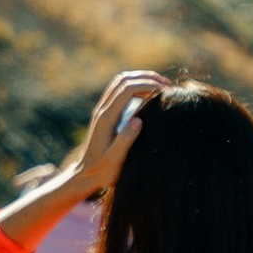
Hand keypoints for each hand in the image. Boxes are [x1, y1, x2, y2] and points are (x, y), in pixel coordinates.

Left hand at [68, 70, 165, 197]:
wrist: (85, 175)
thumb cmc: (102, 170)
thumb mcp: (116, 158)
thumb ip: (126, 139)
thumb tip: (138, 120)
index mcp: (106, 118)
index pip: (127, 89)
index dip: (147, 84)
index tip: (167, 90)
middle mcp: (102, 110)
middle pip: (123, 80)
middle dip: (146, 77)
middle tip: (168, 85)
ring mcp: (102, 111)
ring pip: (120, 83)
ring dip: (140, 79)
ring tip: (161, 86)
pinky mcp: (105, 114)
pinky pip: (119, 92)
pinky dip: (135, 87)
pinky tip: (149, 96)